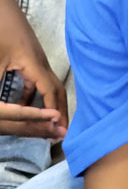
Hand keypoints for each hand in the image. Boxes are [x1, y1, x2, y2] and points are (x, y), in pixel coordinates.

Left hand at [0, 0, 67, 138]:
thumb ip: (1, 87)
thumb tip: (1, 110)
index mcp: (33, 63)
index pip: (51, 93)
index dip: (57, 114)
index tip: (61, 132)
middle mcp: (39, 61)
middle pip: (57, 90)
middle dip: (61, 112)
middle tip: (61, 133)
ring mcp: (35, 57)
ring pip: (49, 85)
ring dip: (50, 104)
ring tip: (48, 124)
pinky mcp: (29, 55)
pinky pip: (38, 79)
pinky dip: (36, 95)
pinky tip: (25, 103)